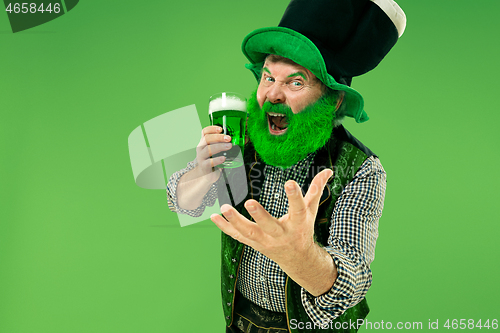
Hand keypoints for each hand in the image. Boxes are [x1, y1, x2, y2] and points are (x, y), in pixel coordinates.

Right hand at [195, 125, 232, 183]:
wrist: (206, 174)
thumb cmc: (214, 160)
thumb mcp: (218, 151)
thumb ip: (226, 144)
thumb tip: (243, 139)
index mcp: (204, 142)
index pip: (204, 132)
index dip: (212, 129)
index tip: (221, 129)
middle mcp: (201, 148)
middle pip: (207, 139)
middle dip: (218, 137)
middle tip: (229, 138)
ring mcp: (201, 157)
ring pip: (208, 149)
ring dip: (219, 146)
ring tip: (229, 146)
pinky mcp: (204, 166)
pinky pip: (209, 162)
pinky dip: (217, 160)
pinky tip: (223, 158)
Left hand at [210, 168, 333, 263]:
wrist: (297, 258)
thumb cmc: (303, 229)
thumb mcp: (311, 211)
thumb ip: (317, 190)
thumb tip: (328, 171)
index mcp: (297, 223)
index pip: (297, 208)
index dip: (295, 196)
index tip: (290, 182)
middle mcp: (280, 234)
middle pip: (269, 225)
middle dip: (259, 215)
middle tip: (249, 202)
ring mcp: (265, 240)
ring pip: (248, 233)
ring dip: (235, 221)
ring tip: (223, 208)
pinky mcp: (253, 243)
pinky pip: (237, 236)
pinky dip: (224, 227)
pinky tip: (214, 216)